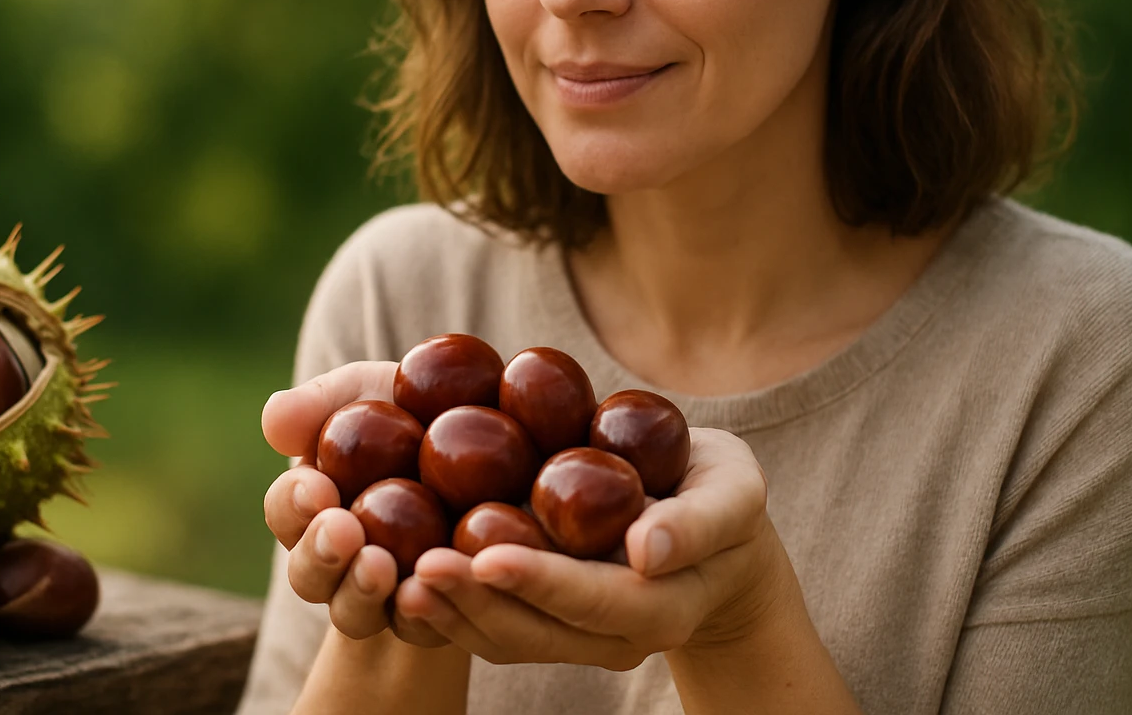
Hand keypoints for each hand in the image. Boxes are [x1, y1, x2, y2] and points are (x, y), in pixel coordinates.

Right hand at [261, 362, 449, 647]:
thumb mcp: (372, 394)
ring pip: (354, 613)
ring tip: (380, 564)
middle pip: (309, 576)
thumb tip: (273, 417)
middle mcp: (343, 558)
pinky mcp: (440, 611)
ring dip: (359, 590)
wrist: (505, 437)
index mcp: (317, 505)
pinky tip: (436, 585)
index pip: (288, 512)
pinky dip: (423, 612)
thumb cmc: (422, 408)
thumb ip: (322, 404)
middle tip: (344, 529)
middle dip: (320, 554)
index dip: (294, 504)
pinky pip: (424, 627)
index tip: (316, 486)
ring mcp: (389, 592)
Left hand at [394, 427, 782, 669]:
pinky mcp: (551, 624)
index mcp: (662, 604)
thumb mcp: (734, 491)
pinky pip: (498, 629)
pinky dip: (453, 609)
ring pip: (508, 640)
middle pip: (538, 631)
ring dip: (452, 615)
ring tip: (397, 579)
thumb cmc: (721, 493)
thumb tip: (647, 549)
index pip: (594, 600)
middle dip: (475, 603)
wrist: (713, 531)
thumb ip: (698, 520)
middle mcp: (618, 636)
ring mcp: (581, 637)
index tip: (484, 554)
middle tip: (416, 568)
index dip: (539, 581)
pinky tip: (406, 576)